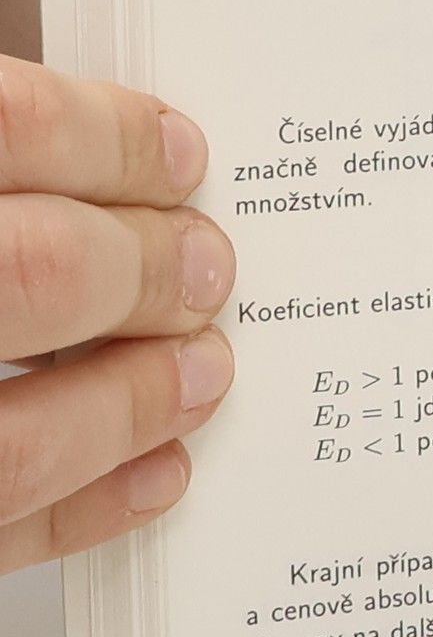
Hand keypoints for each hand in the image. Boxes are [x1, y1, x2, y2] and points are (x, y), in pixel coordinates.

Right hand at [0, 55, 232, 571]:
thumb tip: (115, 160)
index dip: (108, 139)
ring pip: (10, 440)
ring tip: (202, 375)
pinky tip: (159, 473)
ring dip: (127, 405)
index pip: (6, 127)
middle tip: (208, 271)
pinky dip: (81, 510)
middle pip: (28, 274)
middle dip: (139, 271)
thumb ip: (4, 158)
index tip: (183, 155)